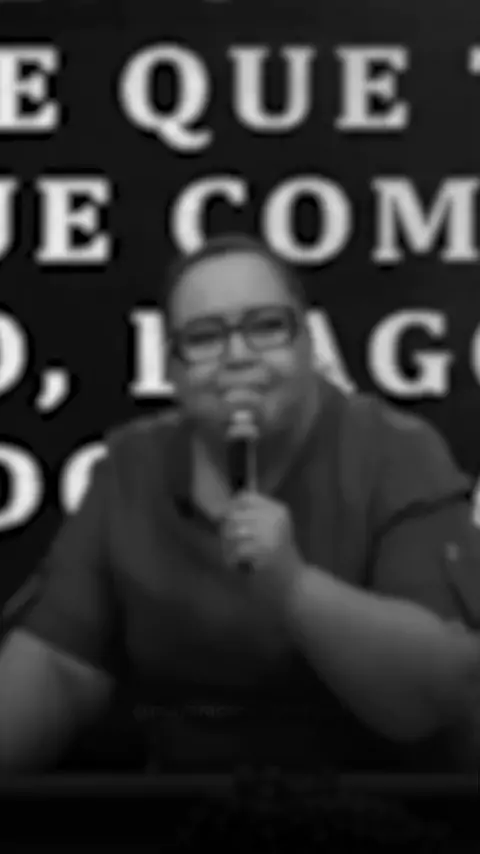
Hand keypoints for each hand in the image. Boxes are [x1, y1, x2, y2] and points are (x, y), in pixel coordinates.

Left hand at [221, 491, 304, 608]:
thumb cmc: (276, 562)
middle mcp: (276, 516)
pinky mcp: (265, 550)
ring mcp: (272, 532)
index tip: (236, 532)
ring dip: (229, 551)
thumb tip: (217, 512)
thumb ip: (245, 520)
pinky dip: (234, 563)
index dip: (231, 512)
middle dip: (228, 537)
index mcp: (278, 509)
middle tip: (241, 553)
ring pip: (231, 533)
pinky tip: (246, 569)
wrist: (295, 588)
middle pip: (233, 516)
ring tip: (243, 561)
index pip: (243, 497)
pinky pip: (234, 551)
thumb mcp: (265, 533)